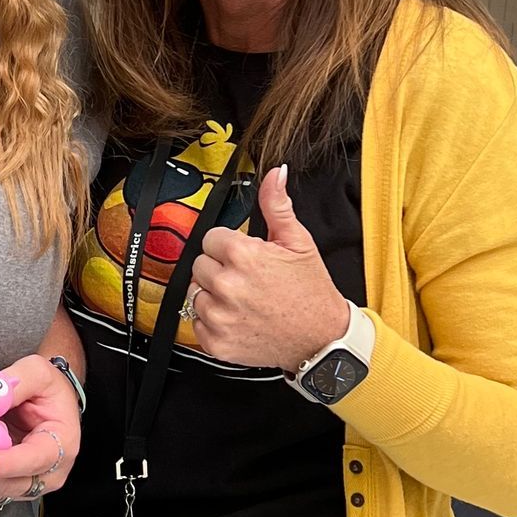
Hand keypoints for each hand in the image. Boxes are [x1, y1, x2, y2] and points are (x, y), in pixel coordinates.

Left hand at [0, 353, 80, 505]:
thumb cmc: (48, 388)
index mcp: (62, 444)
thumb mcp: (38, 371)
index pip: (35, 460)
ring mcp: (29, 481)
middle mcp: (49, 471)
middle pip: (11, 484)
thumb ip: (14, 382)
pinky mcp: (10, 482)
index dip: (6, 464)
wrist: (49, 400)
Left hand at [187, 167, 349, 372]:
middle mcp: (226, 285)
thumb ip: (276, 205)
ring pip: (195, 293)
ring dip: (214, 295)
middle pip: (200, 264)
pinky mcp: (216, 342)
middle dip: (220, 269)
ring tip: (243, 300)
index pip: (210, 238)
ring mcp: (219, 316)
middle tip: (248, 280)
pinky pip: (196, 323)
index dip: (229, 247)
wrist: (321, 338)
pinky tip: (238, 319)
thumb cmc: (310, 291)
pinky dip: (213, 322)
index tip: (246, 258)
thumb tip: (274, 174)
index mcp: (242, 255)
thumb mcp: (298, 241)